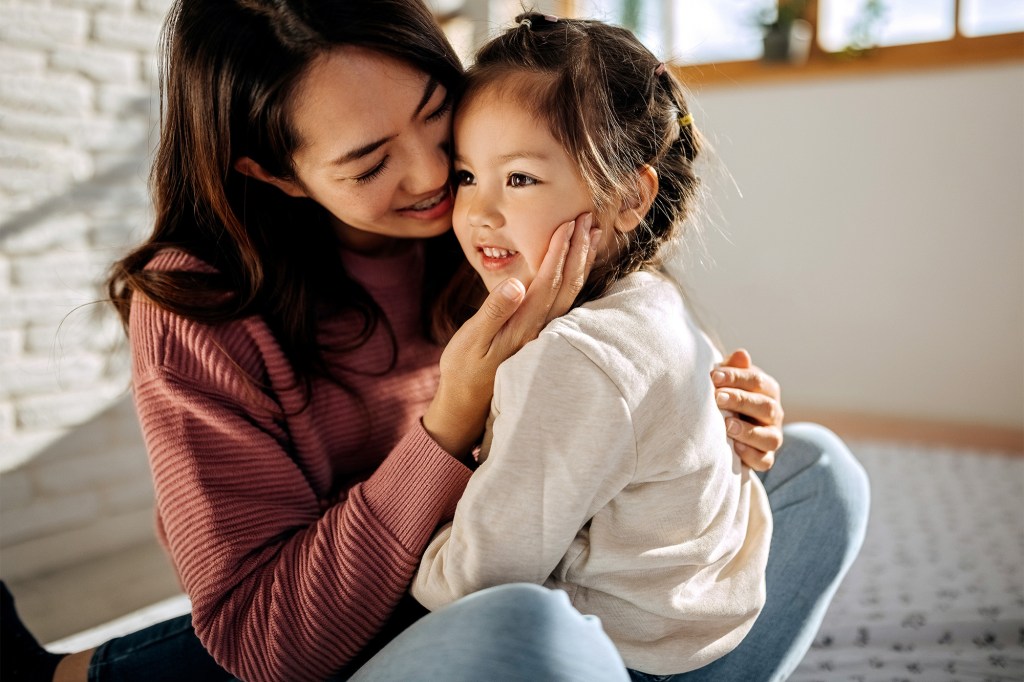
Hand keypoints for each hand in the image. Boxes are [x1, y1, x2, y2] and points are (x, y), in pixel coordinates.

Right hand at [423, 213, 599, 456]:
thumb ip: (494, 310)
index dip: (560, 250)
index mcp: (524, 324)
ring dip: (581, 263)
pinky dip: (573, 281)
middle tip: (588, 218)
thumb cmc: (464, 372)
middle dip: (578, 249)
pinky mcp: (538, 337)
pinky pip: (563, 303)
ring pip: (570, 293)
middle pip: (567, 283)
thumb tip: (517, 283)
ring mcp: (542, 334)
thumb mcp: (471, 340)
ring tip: (590, 237)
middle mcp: (539, 329)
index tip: (569, 223)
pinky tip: (575, 270)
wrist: (467, 406)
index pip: (549, 280)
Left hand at [711, 349, 783, 471]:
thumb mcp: (728, 380)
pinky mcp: (765, 458)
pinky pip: (764, 460)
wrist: (728, 426)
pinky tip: (735, 448)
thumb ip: (734, 369)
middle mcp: (774, 413)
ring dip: (748, 431)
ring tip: (727, 426)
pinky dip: (751, 455)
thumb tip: (741, 354)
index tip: (713, 377)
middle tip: (717, 398)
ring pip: (770, 437)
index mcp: (767, 390)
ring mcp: (771, 436)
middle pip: (765, 407)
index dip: (736, 377)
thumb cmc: (727, 396)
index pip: (757, 381)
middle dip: (741, 401)